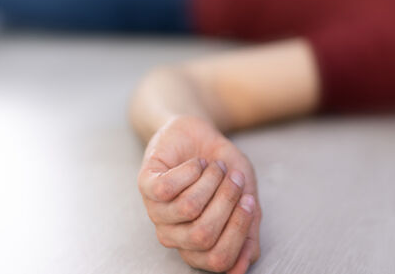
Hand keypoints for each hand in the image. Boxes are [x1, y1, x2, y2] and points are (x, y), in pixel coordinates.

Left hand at [138, 115, 260, 272]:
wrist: (201, 134)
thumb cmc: (223, 169)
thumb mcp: (244, 197)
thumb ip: (248, 228)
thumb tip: (249, 259)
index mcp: (197, 244)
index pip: (218, 260)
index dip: (238, 231)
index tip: (249, 201)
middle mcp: (174, 235)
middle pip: (203, 236)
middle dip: (227, 202)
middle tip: (235, 179)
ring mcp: (157, 212)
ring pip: (188, 208)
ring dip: (211, 180)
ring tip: (216, 167)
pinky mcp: (145, 186)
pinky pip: (168, 188)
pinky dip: (192, 170)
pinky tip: (197, 163)